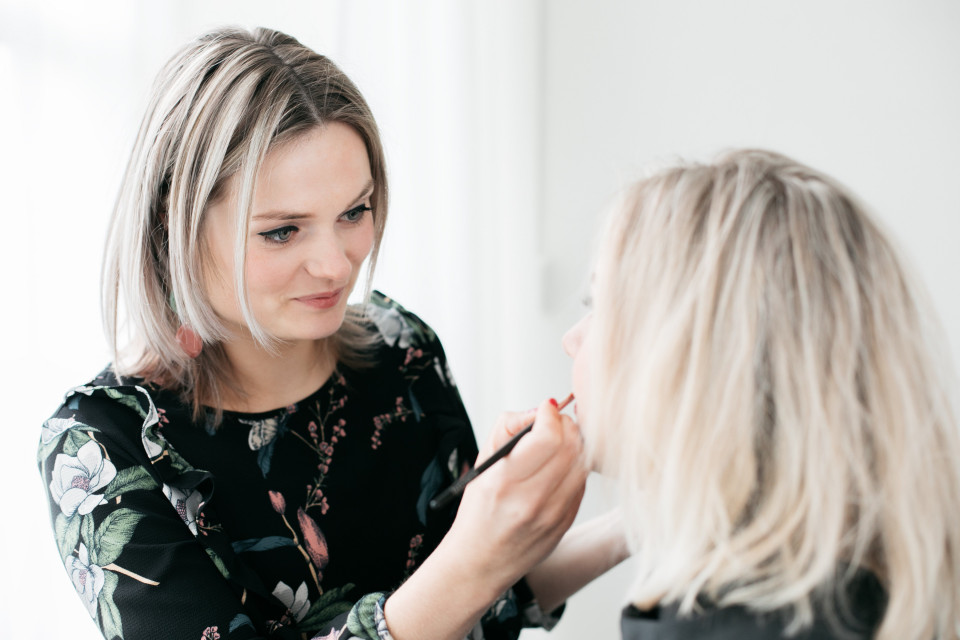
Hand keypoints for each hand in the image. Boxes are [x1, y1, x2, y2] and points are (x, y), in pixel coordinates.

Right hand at [381, 399, 586, 639]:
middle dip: (565, 424)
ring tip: (557, 443)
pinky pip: (582, 483)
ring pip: (582, 463)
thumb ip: (507, 428)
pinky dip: (574, 468)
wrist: (480, 562)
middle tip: (553, 423)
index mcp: (505, 482)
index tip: (545, 410)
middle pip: (572, 446)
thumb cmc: (478, 512)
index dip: (550, 414)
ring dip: (574, 444)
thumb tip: (537, 410)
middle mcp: (532, 500)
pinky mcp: (566, 523)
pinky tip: (558, 469)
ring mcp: (553, 515)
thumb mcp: (481, 463)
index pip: (547, 436)